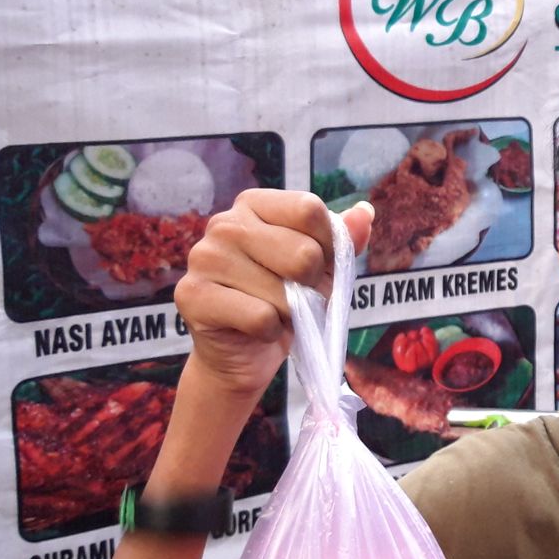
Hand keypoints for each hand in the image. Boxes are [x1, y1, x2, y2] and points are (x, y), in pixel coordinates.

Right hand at [175, 192, 373, 398]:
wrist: (243, 354)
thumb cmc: (282, 302)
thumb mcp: (318, 268)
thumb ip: (342, 240)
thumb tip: (365, 212)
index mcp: (253, 204)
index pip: (309, 209)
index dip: (330, 246)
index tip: (321, 267)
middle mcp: (224, 223)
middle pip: (303, 252)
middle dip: (316, 287)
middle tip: (302, 300)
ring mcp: (204, 258)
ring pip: (283, 291)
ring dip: (294, 315)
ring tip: (278, 315)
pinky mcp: (192, 296)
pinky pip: (260, 317)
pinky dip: (272, 331)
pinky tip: (258, 330)